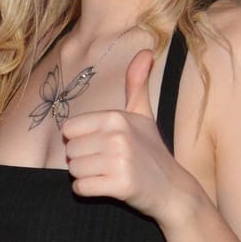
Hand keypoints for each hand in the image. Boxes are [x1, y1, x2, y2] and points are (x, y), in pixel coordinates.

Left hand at [60, 49, 187, 221]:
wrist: (172, 189)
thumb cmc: (152, 151)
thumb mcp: (143, 115)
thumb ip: (137, 84)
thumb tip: (145, 51)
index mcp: (116, 117)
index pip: (69, 129)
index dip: (80, 140)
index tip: (100, 145)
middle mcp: (117, 136)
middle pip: (70, 150)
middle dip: (82, 159)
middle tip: (105, 162)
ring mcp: (119, 161)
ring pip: (73, 170)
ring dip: (85, 176)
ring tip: (107, 173)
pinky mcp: (120, 185)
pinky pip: (81, 188)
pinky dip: (87, 190)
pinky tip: (106, 186)